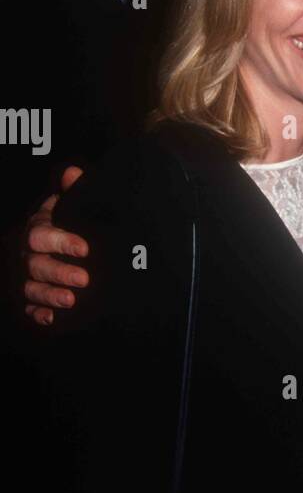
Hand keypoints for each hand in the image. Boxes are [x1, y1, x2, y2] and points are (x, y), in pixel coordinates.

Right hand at [23, 166, 88, 324]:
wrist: (64, 244)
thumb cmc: (69, 223)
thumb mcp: (71, 206)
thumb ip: (74, 191)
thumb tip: (74, 173)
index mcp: (38, 229)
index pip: (42, 235)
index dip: (61, 242)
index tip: (85, 249)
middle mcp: (28, 254)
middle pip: (36, 264)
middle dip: (59, 273)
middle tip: (84, 279)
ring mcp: (27, 276)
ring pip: (31, 287)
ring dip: (50, 295)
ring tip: (72, 301)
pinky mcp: (31, 297)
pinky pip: (29, 308)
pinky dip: (39, 314)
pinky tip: (52, 319)